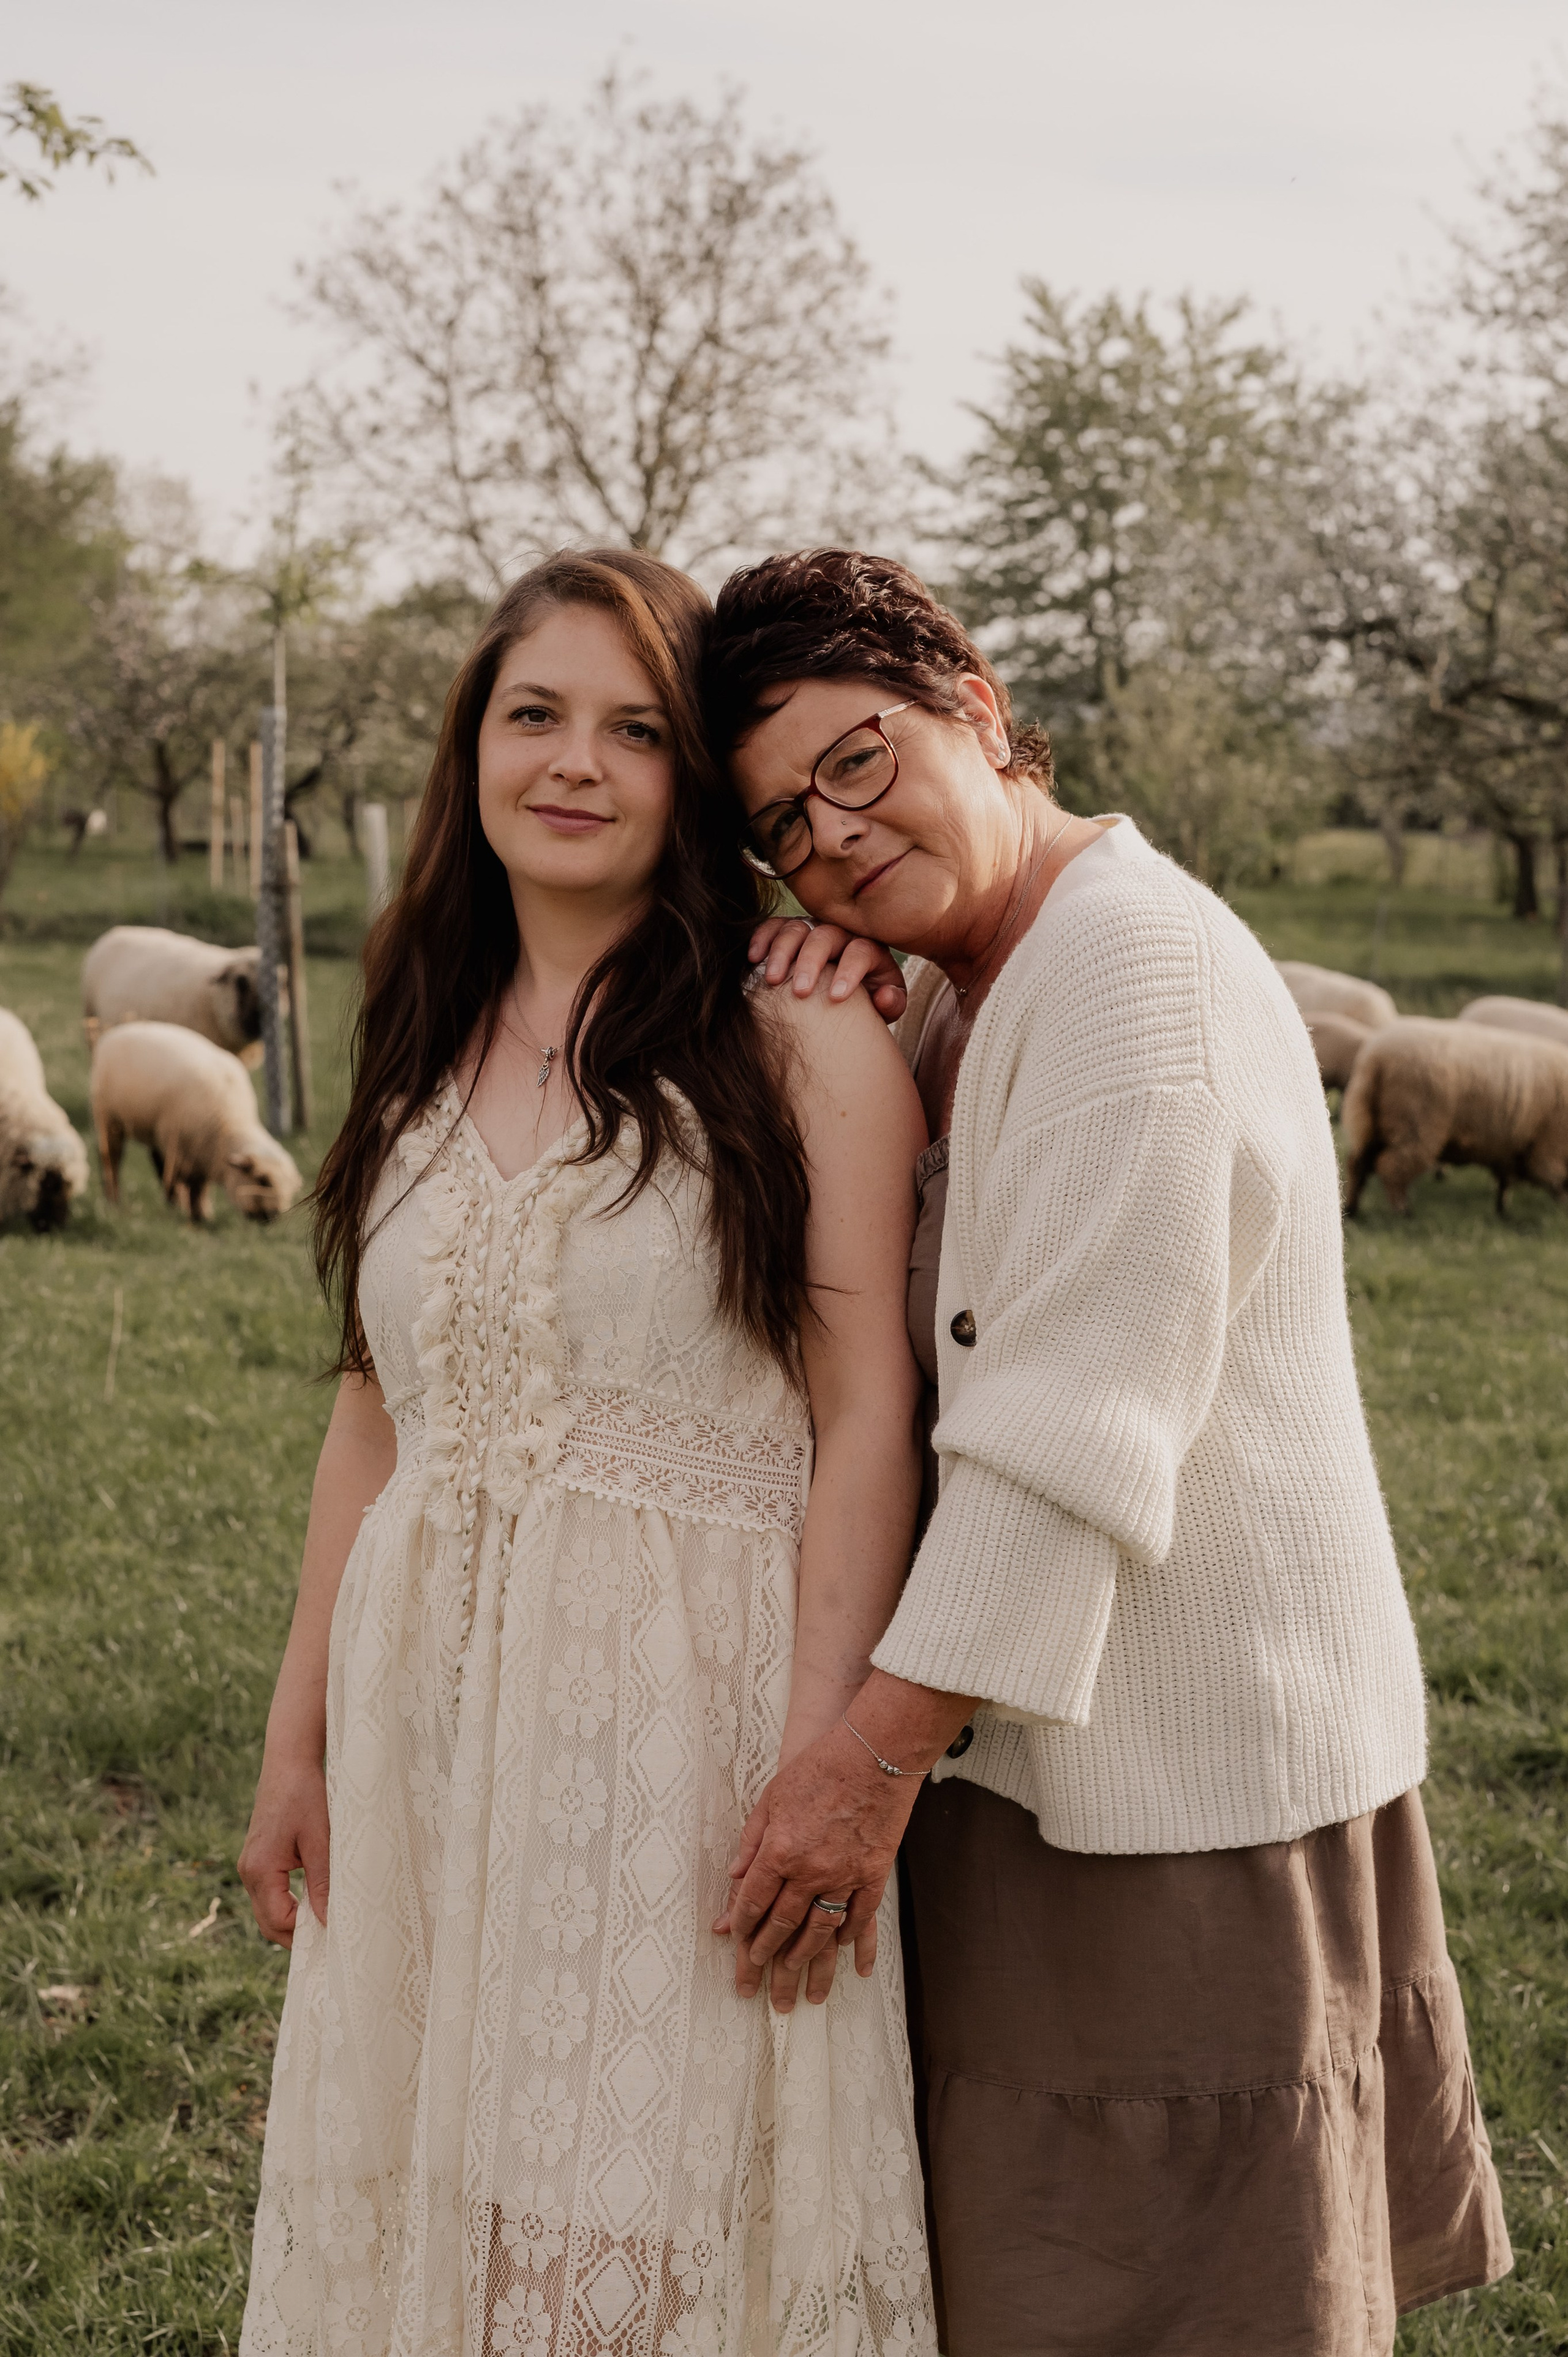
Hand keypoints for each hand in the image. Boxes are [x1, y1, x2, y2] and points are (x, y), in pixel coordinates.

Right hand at [239, 1750, 329, 1946]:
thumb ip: (321, 1884)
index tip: (333, 1938)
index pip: (278, 1921)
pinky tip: (311, 1904)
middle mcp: (248, 1872)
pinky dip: (287, 1905)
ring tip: (323, 1926)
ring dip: (291, 1922)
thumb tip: (327, 1923)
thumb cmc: (306, 1796)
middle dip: (295, 1937)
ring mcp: (250, 1865)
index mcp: (259, 1870)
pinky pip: (269, 1894)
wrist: (289, 1762)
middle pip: (267, 1922)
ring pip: (267, 1910)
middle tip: (328, 1942)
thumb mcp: (320, 1841)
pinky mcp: (257, 1858)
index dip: (304, 1935)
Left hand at [713, 1723, 920, 2013]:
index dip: (740, 1927)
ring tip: (796, 1988)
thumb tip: (733, 1876)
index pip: (752, 1901)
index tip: (734, 1946)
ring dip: (804, 1963)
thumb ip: (751, 1840)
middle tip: (756, 1986)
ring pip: (819, 1933)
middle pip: (782, 1926)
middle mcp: (809, 1871)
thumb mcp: (772, 1797)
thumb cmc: (819, 1768)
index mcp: (778, 1850)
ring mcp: (844, 1875)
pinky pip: (860, 1918)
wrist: (874, 1753)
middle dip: (765, 1959)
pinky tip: (844, 1958)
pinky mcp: (873, 1874)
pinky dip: (851, 1941)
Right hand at [749, 916, 906, 1023]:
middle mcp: (840, 933)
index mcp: (869, 948)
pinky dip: (763, 937)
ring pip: (796, 929)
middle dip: (811, 962)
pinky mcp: (790, 931)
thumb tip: (883, 996)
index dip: (849, 972)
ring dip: (782, 952)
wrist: (849, 993)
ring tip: (773, 980)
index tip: (836, 998)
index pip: (861, 951)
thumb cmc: (870, 999)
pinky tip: (754, 959)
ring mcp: (813, 929)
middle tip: (800, 992)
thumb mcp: (887, 1003)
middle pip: (825, 936)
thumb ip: (892, 1002)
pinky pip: (774, 926)